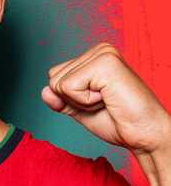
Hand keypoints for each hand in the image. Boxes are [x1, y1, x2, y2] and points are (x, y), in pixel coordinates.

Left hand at [42, 42, 170, 154]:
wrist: (143, 135)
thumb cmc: (118, 122)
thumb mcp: (79, 110)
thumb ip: (60, 100)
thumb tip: (43, 91)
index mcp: (94, 57)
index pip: (53, 76)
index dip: (69, 99)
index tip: (97, 102)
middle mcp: (99, 50)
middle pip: (52, 79)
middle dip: (73, 100)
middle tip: (103, 103)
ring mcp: (103, 54)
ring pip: (58, 83)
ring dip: (80, 101)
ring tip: (106, 100)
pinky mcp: (105, 63)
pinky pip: (68, 87)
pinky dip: (84, 102)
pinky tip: (108, 99)